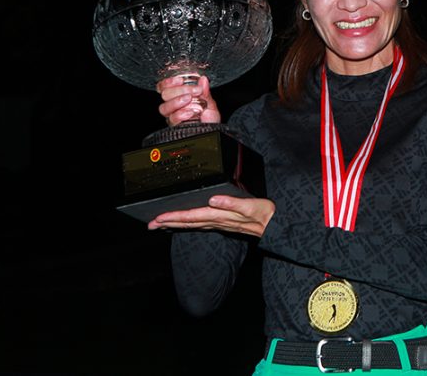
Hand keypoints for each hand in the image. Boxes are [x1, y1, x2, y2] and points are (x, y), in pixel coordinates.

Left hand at [147, 195, 275, 236]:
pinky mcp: (223, 224)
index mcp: (221, 215)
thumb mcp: (252, 206)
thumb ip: (233, 203)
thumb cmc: (265, 215)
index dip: (175, 216)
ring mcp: (219, 224)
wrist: (276, 227)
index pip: (192, 216)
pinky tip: (184, 224)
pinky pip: (200, 225)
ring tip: (160, 225)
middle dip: (168, 223)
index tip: (159, 218)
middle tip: (150, 224)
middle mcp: (217, 221)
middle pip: (188, 222)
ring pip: (192, 225)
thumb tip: (214, 199)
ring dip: (175, 224)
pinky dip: (189, 224)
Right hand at [157, 74, 220, 125]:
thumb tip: (203, 79)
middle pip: (165, 94)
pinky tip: (191, 112)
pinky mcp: (175, 126)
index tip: (180, 80)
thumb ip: (205, 91)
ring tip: (190, 100)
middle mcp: (173, 107)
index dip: (168, 82)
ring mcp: (173, 116)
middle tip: (196, 91)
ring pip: (164, 107)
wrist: (213, 132)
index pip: (164, 87)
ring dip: (177, 101)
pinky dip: (181, 114)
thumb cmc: (210, 118)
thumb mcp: (210, 102)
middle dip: (180, 90)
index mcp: (178, 97)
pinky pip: (172, 119)